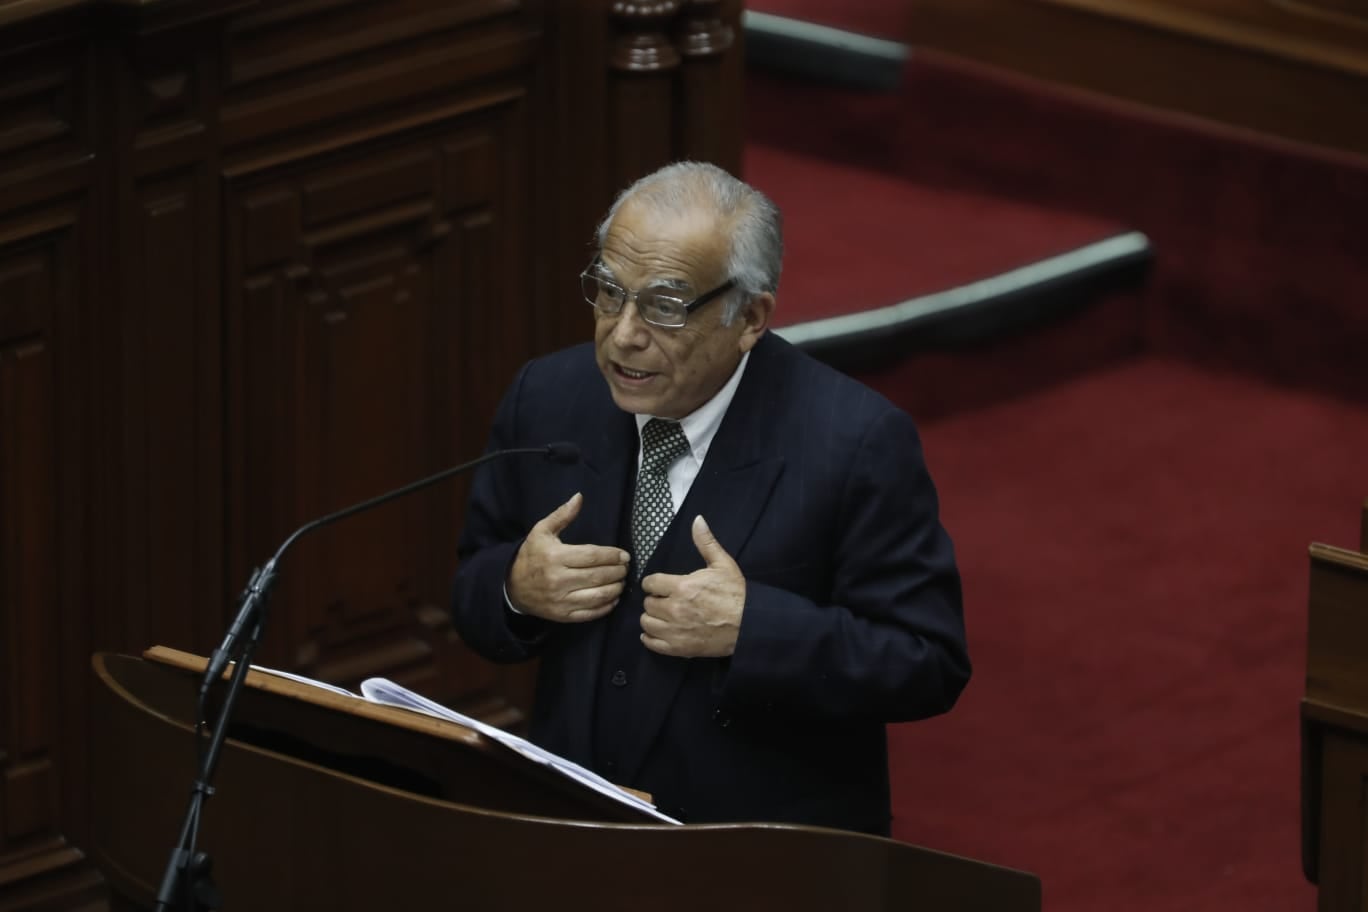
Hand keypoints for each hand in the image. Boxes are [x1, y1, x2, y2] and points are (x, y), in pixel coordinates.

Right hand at [507, 492, 629, 622]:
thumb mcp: (541, 531)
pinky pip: (590, 613)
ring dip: (615, 589)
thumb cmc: (531, 555)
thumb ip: (562, 515)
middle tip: (626, 568)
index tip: (624, 555)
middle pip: (598, 576)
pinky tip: (613, 598)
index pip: (592, 556)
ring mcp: (561, 600)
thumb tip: (579, 497)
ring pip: (597, 596)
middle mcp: (558, 580)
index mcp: (555, 557)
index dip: (612, 556)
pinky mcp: (563, 616)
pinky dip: (606, 606)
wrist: (512, 587)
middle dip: (617, 571)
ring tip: (621, 581)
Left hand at [640, 515, 744, 656]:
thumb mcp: (723, 564)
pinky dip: (651, 638)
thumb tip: (697, 520)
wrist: (750, 626)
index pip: (650, 583)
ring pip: (646, 623)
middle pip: (647, 603)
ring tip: (663, 616)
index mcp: (682, 587)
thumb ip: (706, 542)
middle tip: (665, 600)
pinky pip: (652, 644)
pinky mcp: (678, 649)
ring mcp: (675, 631)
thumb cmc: (737, 594)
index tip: (660, 585)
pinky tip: (659, 632)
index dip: (654, 583)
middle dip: (655, 600)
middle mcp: (674, 609)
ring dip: (652, 618)